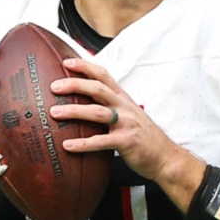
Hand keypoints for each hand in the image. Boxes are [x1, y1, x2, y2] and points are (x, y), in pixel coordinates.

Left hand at [48, 57, 193, 184]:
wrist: (166, 157)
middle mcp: (124, 107)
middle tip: (54, 86)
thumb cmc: (144, 137)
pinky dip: (83, 144)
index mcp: (123, 99)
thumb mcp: (129, 115)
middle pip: (97, 89)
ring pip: (97, 112)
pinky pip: (101, 141)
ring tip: (55, 113)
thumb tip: (86, 104)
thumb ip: (111, 107)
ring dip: (74, 112)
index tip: (66, 62)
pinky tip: (68, 146)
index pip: (104, 75)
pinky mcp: (126, 142)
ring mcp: (126, 124)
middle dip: (75, 85)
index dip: (85, 67)